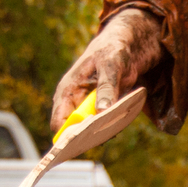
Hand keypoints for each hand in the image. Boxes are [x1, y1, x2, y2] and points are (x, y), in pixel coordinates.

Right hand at [51, 8, 163, 130]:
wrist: (128, 45)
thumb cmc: (113, 50)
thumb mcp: (111, 66)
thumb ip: (107, 89)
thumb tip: (100, 113)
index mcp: (68, 91)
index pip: (59, 122)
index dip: (67, 136)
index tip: (82, 141)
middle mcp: (76, 103)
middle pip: (76, 132)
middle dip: (89, 136)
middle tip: (105, 133)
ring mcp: (90, 108)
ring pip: (93, 132)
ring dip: (105, 130)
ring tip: (117, 120)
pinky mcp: (104, 111)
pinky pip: (107, 127)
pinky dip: (115, 125)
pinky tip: (122, 117)